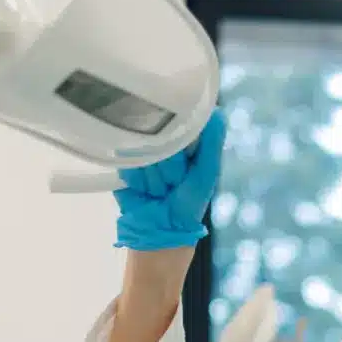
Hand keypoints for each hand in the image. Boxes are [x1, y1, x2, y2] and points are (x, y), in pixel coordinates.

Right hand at [113, 108, 227, 251]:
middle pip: (161, 140)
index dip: (184, 149)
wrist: (160, 230)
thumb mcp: (207, 173)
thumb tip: (218, 111)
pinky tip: (143, 190)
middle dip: (170, 169)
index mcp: (186, 140)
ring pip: (144, 153)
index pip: (181, 125)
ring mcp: (142, 150)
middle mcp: (163, 141)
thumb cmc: (189, 203)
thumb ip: (212, 144)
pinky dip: (138, 181)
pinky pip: (129, 164)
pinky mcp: (123, 162)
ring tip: (158, 190)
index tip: (188, 166)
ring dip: (153, 179)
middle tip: (173, 184)